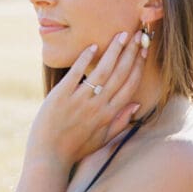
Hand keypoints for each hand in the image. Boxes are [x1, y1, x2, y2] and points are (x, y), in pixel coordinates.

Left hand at [26, 30, 146, 168]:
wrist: (48, 158)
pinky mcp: (61, 96)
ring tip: (121, 34)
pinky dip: (85, 59)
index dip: (139, 65)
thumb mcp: (102, 140)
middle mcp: (98, 106)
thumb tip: (136, 105)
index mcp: (109, 115)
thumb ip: (120, 122)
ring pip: (102, 71)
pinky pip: (76, 74)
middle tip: (137, 34)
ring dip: (114, 51)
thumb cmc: (75, 149)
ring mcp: (80, 101)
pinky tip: (93, 46)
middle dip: (131, 52)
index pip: (130, 85)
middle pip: (120, 74)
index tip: (144, 49)